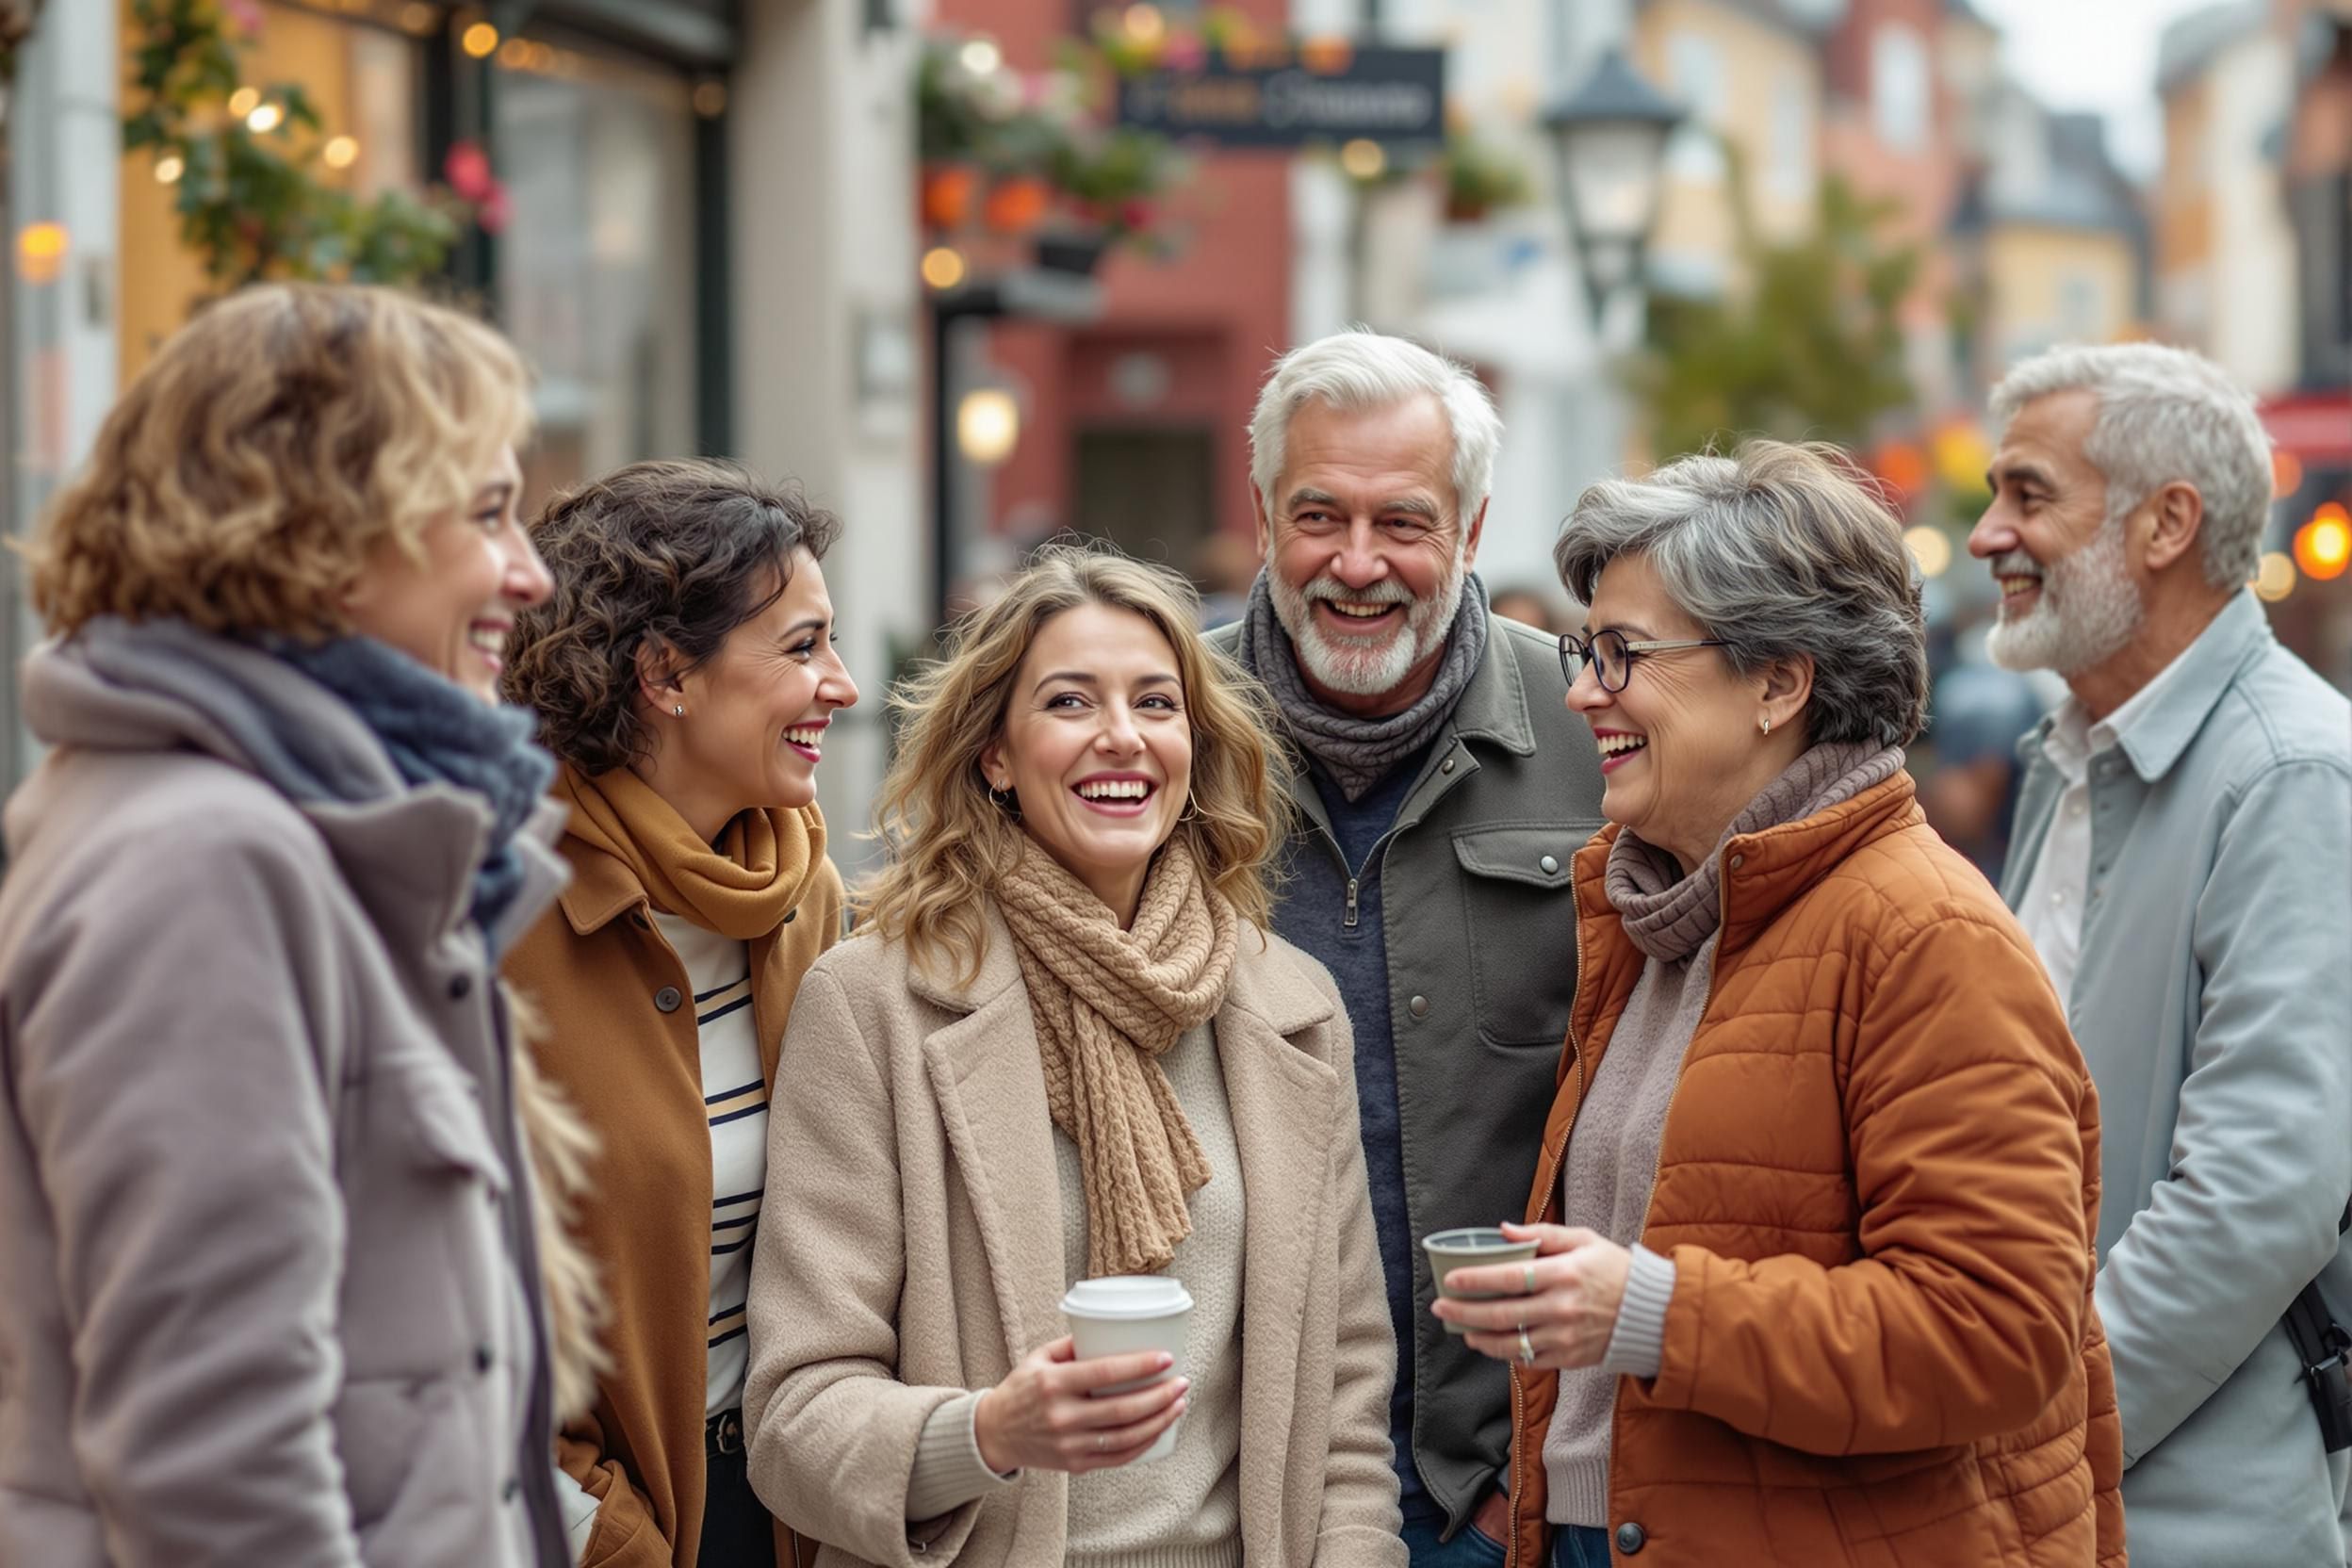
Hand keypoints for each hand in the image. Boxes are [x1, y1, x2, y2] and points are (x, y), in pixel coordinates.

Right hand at [971, 1336, 1188, 1474]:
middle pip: (1123, 1409)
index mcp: (1053, 1384)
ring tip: (1178, 1404)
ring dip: (1159, 1421)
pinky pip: (1117, 1457)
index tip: (1166, 1358)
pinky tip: (1158, 1430)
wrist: (994, 1434)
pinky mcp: (1075, 1464)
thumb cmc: (1021, 1389)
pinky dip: (1143, 1445)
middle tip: (1182, 1382)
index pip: (1104, 1374)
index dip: (1140, 1366)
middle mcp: (1061, 1416)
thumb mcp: (1039, 1357)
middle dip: (1160, 1396)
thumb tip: (1113, 1328)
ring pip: (1126, 1437)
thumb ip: (1073, 1344)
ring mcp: (1069, 1444)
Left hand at [1431, 1223, 1631, 1372]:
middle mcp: (1562, 1308)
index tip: (1450, 1280)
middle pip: (1501, 1314)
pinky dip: (1505, 1353)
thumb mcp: (1583, 1240)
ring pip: (1510, 1343)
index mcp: (1564, 1274)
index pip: (1509, 1278)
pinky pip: (1528, 1359)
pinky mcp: (1569, 1358)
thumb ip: (1541, 1234)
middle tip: (1440, 1308)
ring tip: (1462, 1330)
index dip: (1475, 1280)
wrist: (1653, 1312)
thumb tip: (1503, 1230)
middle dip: (1464, 1312)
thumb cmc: (1613, 1270)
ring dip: (1479, 1338)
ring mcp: (1565, 1337)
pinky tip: (1491, 1343)